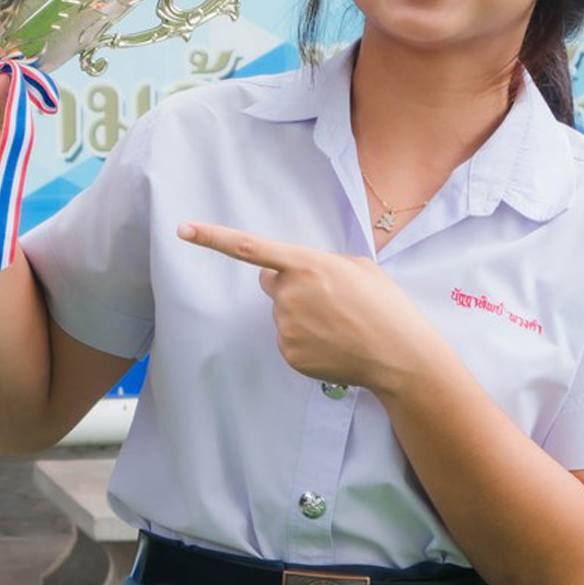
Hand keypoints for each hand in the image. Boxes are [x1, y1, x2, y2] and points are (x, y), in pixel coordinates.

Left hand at [175, 221, 449, 397]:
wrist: (400, 355)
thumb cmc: (384, 305)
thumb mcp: (357, 267)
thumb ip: (320, 262)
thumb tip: (299, 272)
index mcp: (305, 264)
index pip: (248, 247)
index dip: (212, 237)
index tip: (182, 229)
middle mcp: (289, 294)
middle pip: (271, 283)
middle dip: (291, 285)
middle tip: (330, 299)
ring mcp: (286, 326)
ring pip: (281, 313)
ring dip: (302, 315)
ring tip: (339, 323)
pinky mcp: (289, 353)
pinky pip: (288, 339)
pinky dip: (306, 340)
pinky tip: (333, 343)